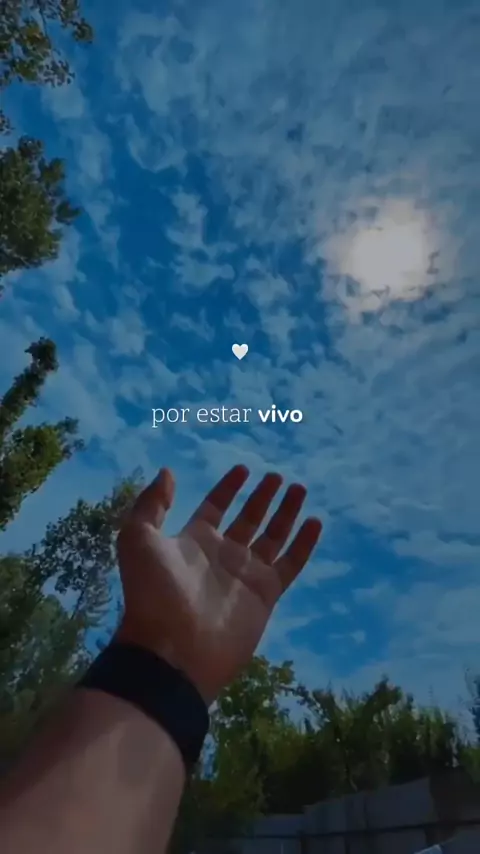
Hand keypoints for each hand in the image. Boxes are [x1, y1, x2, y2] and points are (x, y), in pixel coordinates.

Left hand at [115, 465, 321, 704]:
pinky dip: (304, 543)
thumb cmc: (154, 591)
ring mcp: (246, 574)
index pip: (215, 507)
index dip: (228, 488)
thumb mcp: (138, 538)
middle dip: (262, 497)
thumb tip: (167, 472)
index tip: (243, 468)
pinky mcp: (266, 593)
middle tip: (277, 476)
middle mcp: (223, 554)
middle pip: (248, 518)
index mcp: (194, 541)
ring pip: (273, 536)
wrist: (172, 647)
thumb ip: (152, 503)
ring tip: (299, 489)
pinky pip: (290, 563)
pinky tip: (315, 522)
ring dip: (286, 512)